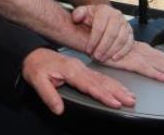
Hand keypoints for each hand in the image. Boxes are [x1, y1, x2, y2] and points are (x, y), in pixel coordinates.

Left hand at [21, 48, 135, 114]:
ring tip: (130, 95)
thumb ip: (49, 95)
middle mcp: (79, 68)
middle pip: (101, 81)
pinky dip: (111, 82)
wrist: (33, 54)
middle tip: (130, 100)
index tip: (115, 103)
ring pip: (103, 78)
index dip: (103, 95)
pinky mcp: (82, 69)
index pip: (90, 85)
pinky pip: (100, 76)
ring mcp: (81, 67)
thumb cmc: (36, 66)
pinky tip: (118, 87)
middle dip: (117, 91)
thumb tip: (58, 109)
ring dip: (118, 87)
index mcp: (70, 70)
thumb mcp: (37, 81)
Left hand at [71, 4, 132, 61]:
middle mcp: (116, 15)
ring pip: (121, 39)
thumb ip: (77, 14)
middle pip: (112, 34)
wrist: (103, 15)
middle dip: (103, 48)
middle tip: (96, 57)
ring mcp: (125, 23)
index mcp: (104, 10)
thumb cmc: (91, 16)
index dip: (93, 40)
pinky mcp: (130, 31)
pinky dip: (123, 52)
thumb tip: (76, 18)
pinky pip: (129, 43)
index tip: (88, 50)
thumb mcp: (82, 12)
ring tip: (103, 59)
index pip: (99, 27)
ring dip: (112, 51)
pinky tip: (114, 58)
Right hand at [102, 42, 163, 81]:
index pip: (162, 56)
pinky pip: (142, 68)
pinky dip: (153, 73)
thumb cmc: (102, 41)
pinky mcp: (126, 60)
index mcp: (140, 48)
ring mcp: (135, 55)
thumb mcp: (118, 48)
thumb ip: (128, 54)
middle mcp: (140, 50)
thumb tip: (137, 61)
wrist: (89, 33)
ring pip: (158, 64)